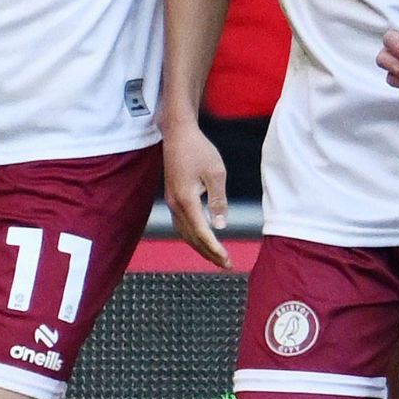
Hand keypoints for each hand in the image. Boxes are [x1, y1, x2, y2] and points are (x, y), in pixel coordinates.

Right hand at [162, 121, 231, 267]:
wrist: (177, 134)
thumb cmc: (198, 150)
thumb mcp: (216, 173)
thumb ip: (218, 201)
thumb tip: (220, 226)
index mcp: (186, 200)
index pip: (201, 232)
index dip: (214, 248)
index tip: (227, 259)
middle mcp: (175, 205)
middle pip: (191, 237)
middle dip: (209, 253)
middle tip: (226, 265)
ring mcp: (172, 202)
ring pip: (184, 233)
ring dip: (200, 247)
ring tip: (216, 257)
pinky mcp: (172, 197)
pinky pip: (181, 224)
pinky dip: (192, 236)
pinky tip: (202, 239)